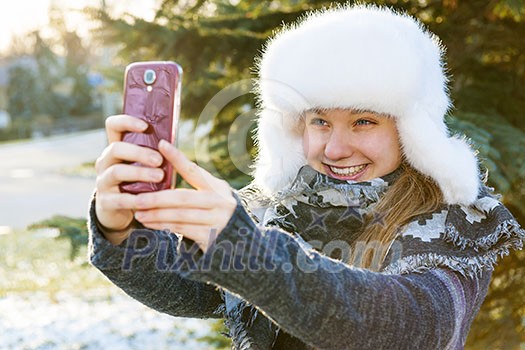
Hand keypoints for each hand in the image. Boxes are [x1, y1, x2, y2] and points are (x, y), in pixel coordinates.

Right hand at [94, 115, 163, 243]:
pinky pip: (119, 198)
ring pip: (116, 171)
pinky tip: (148, 200)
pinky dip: (135, 199)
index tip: (145, 126)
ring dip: (139, 173)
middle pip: (116, 148)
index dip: (126, 122)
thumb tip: (173, 145)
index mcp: (116, 148)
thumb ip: (155, 155)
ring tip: (160, 176)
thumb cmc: (139, 183)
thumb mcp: (144, 167)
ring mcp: (103, 181)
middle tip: (159, 160)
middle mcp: (105, 162)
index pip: (113, 126)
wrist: (120, 211)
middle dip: (139, 152)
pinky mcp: (105, 202)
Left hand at [133, 140, 236, 251]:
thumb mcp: (212, 197)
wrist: (238, 243)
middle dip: (157, 198)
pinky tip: (149, 224)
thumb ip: (195, 187)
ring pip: (180, 215)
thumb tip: (163, 170)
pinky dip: (163, 226)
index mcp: (218, 188)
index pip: (195, 171)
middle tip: (137, 198)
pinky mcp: (211, 237)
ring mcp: (217, 220)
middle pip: (184, 197)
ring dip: (156, 214)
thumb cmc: (216, 216)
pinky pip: (182, 229)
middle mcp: (220, 202)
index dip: (178, 158)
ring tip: (139, 212)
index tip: (161, 145)